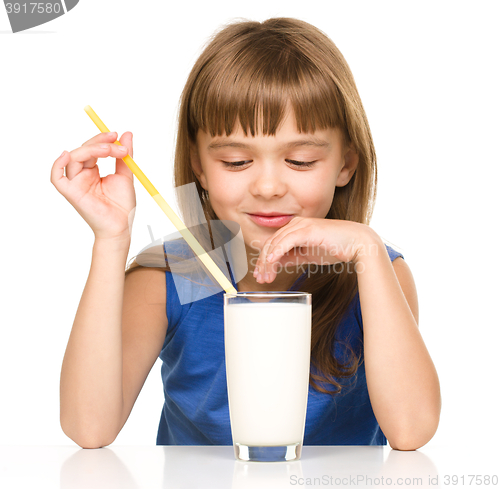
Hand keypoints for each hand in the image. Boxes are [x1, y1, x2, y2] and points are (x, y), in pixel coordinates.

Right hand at [50, 131, 135, 240]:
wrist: (121, 226)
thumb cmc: (122, 205)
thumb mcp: (125, 176)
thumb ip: (124, 156)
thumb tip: (127, 134)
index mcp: (93, 171)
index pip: (93, 149)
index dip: (103, 140)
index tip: (117, 136)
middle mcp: (82, 176)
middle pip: (83, 151)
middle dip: (99, 143)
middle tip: (115, 141)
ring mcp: (75, 184)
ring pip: (74, 158)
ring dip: (91, 149)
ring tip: (110, 150)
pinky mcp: (71, 193)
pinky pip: (57, 178)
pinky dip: (57, 165)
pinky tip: (67, 154)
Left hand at [253, 217, 373, 283]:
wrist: (358, 243)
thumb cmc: (336, 247)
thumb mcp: (308, 254)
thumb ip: (292, 256)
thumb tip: (277, 263)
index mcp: (295, 228)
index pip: (273, 243)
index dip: (264, 260)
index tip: (261, 275)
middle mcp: (296, 224)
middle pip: (271, 243)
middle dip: (263, 263)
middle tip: (260, 279)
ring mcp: (301, 225)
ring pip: (275, 243)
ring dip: (268, 262)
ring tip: (266, 278)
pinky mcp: (307, 230)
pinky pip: (286, 241)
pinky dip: (276, 252)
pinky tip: (271, 263)